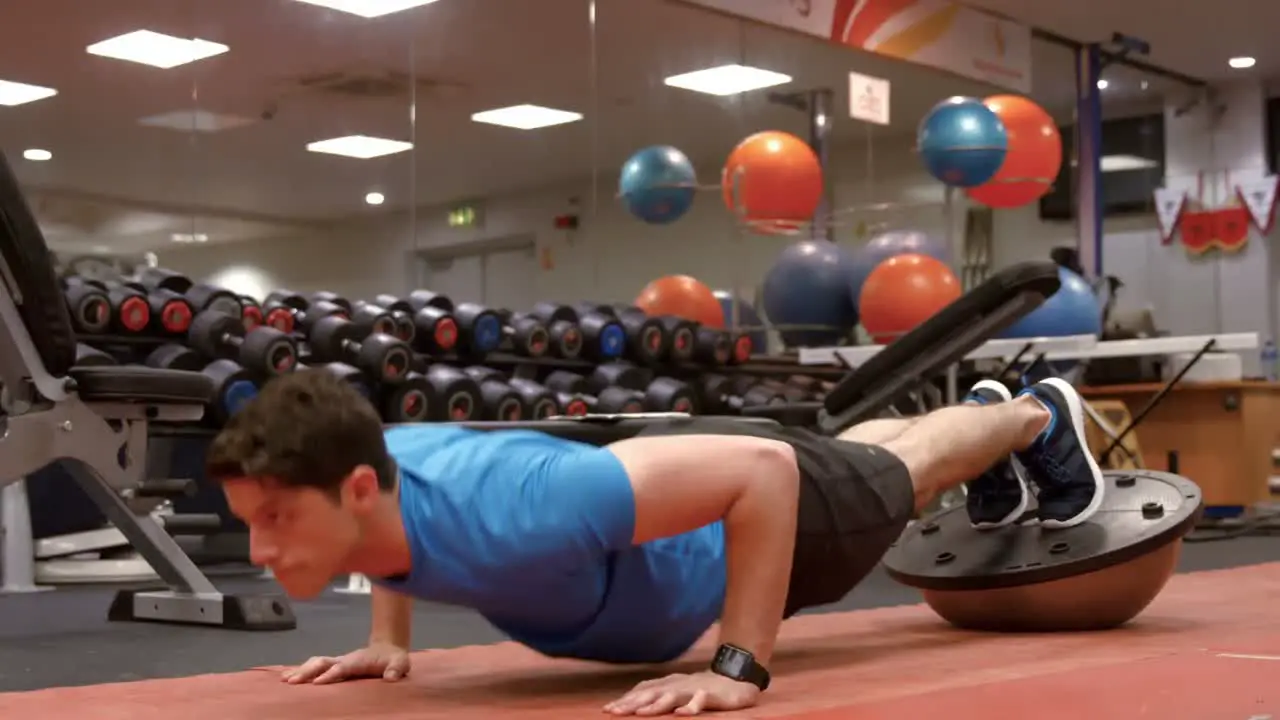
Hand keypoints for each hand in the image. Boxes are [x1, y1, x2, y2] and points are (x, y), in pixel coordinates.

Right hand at [281, 642, 410, 684]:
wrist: (388, 648)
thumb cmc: (393, 658)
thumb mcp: (400, 663)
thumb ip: (396, 669)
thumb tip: (391, 677)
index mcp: (358, 661)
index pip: (342, 668)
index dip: (330, 674)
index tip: (317, 683)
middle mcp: (344, 660)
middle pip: (322, 663)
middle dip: (307, 671)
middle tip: (291, 681)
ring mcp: (337, 662)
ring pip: (315, 663)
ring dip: (300, 670)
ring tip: (284, 680)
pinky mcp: (334, 665)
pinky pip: (315, 667)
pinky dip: (301, 670)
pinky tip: (287, 677)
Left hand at [603, 671, 760, 715]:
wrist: (733, 677)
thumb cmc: (699, 687)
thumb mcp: (674, 689)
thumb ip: (656, 694)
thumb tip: (632, 702)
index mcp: (666, 685)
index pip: (641, 692)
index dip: (624, 700)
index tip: (607, 710)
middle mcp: (675, 685)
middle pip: (650, 694)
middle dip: (631, 703)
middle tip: (614, 712)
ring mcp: (692, 689)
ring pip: (671, 697)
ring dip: (655, 705)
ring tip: (641, 714)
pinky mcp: (709, 695)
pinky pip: (699, 701)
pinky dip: (691, 707)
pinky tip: (682, 714)